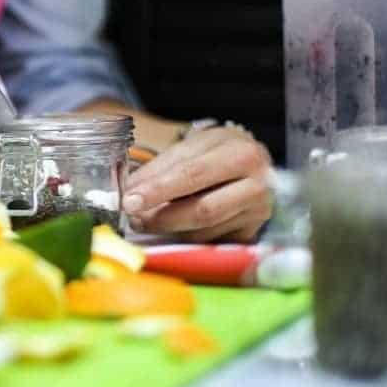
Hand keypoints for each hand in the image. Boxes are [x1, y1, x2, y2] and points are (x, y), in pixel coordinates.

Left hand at [123, 127, 272, 242]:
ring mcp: (257, 212)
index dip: (157, 189)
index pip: (192, 173)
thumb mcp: (193, 146)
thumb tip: (130, 190)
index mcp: (241, 153)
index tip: (129, 200)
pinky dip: (183, 234)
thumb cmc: (217, 152)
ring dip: (167, 227)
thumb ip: (163, 167)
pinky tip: (170, 225)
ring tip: (144, 220)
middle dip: (161, 216)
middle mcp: (257, 184)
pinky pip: (209, 240)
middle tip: (133, 217)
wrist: (251, 163)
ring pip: (203, 229)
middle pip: (202, 210)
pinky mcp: (251, 232)